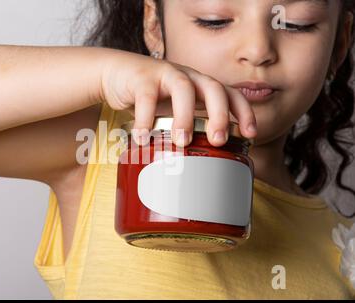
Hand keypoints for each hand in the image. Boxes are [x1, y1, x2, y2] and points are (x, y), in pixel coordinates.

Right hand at [100, 49, 256, 146]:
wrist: (116, 73)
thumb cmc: (150, 97)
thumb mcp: (173, 110)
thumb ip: (187, 126)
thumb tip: (199, 164)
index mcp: (200, 86)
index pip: (230, 94)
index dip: (244, 112)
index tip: (250, 134)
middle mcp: (188, 77)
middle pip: (213, 88)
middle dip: (220, 115)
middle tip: (218, 141)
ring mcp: (165, 74)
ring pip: (183, 89)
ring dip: (185, 116)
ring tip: (181, 141)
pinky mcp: (142, 77)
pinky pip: (146, 96)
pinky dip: (145, 118)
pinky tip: (142, 138)